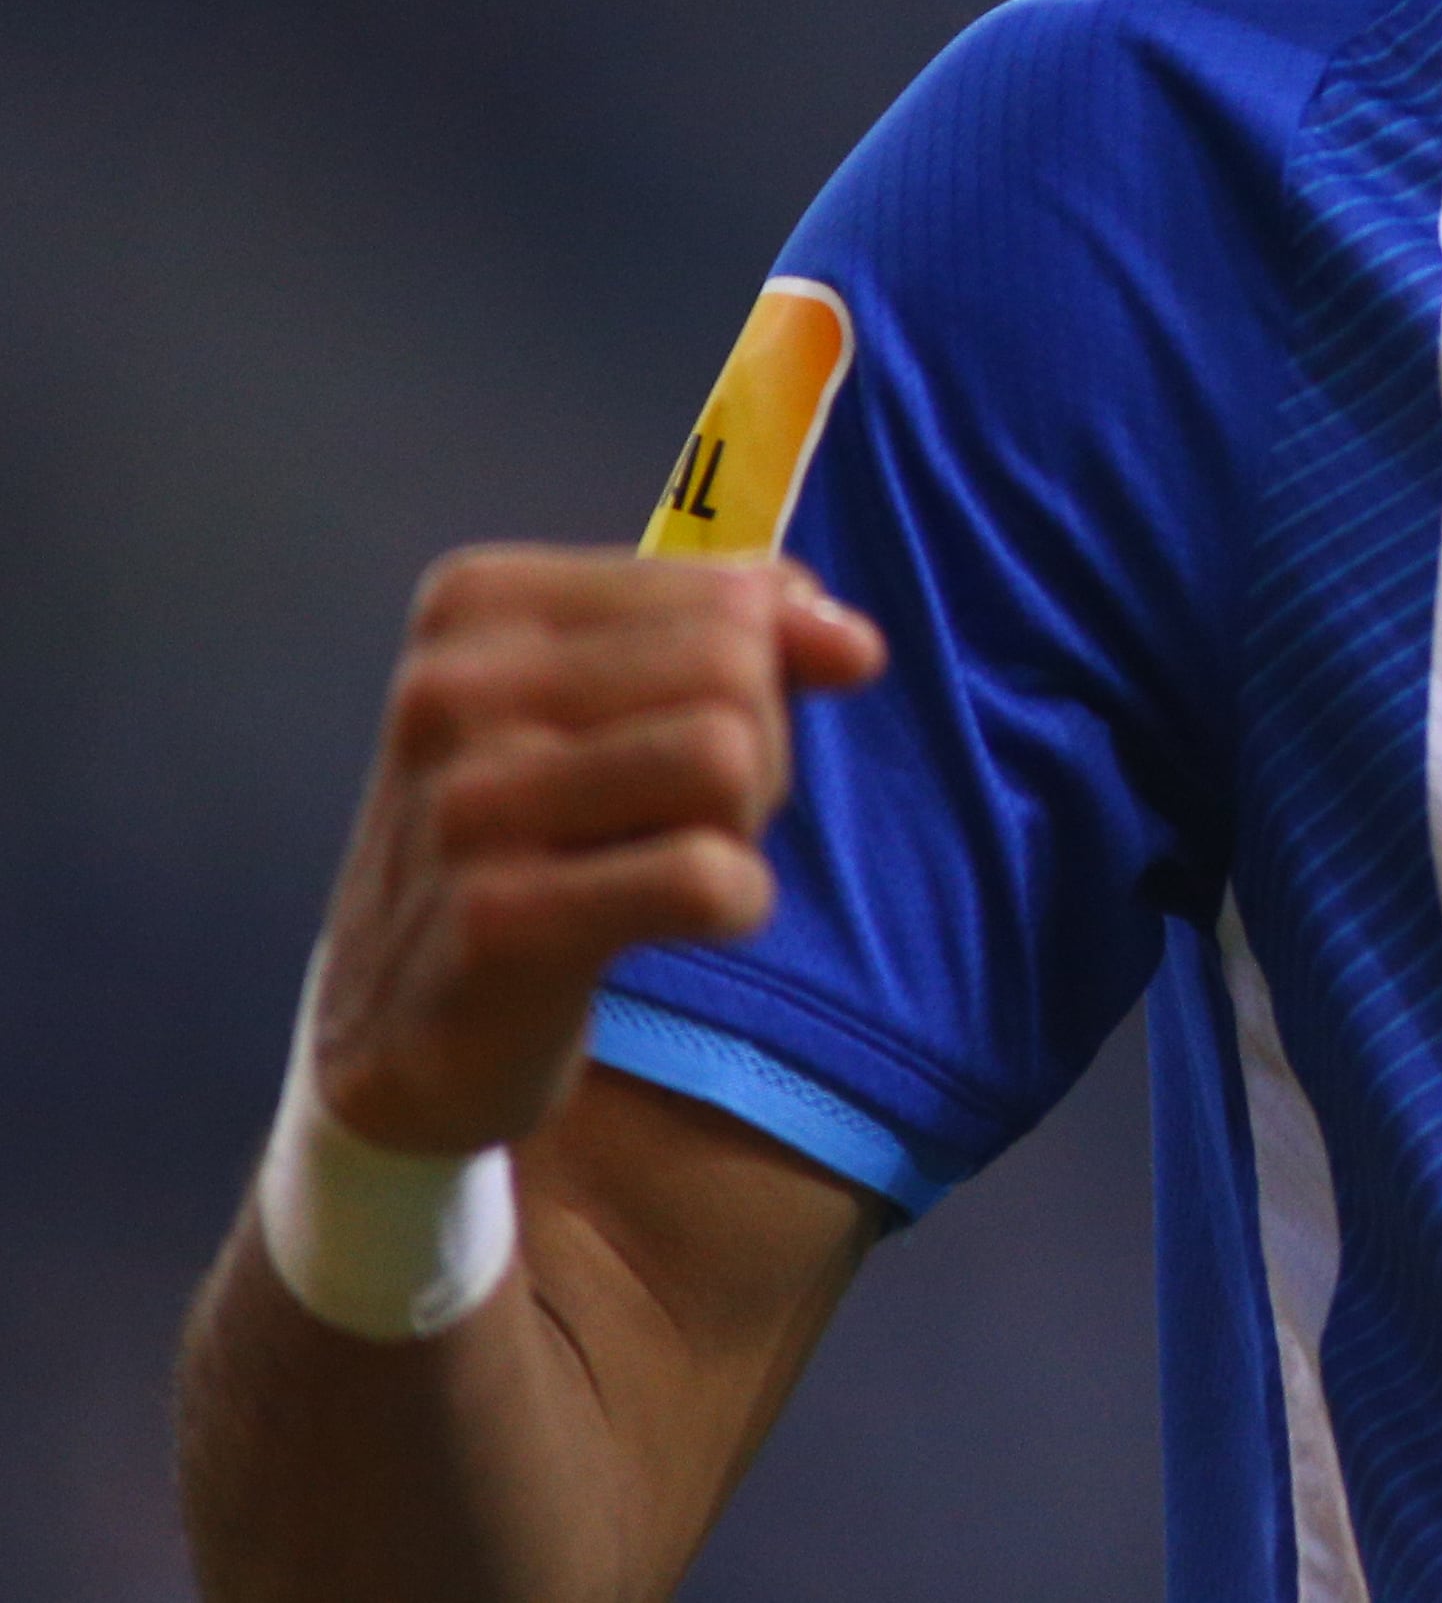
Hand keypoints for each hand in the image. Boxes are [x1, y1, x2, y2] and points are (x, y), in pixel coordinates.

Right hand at [307, 547, 884, 1158]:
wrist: (401, 1032)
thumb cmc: (538, 835)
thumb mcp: (619, 701)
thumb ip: (747, 633)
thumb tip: (855, 644)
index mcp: (479, 605)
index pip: (727, 594)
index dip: (759, 674)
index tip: (680, 737)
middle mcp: (453, 689)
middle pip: (733, 667)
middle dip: (757, 748)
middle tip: (678, 818)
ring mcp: (464, 805)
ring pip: (726, 757)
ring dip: (741, 825)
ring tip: (665, 862)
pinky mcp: (494, 921)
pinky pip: (704, 875)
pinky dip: (733, 903)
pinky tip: (669, 927)